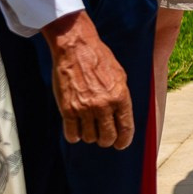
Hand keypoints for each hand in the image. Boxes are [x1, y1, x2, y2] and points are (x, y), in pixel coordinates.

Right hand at [40, 11, 135, 148]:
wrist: (76, 49)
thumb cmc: (99, 59)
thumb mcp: (120, 76)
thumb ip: (122, 97)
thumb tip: (122, 116)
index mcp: (120, 96)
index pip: (126, 128)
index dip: (124, 140)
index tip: (121, 144)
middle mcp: (104, 105)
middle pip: (107, 137)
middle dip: (107, 140)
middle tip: (104, 137)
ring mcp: (84, 109)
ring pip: (90, 137)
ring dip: (90, 136)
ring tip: (90, 128)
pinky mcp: (67, 109)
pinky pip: (72, 133)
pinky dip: (75, 136)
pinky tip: (77, 131)